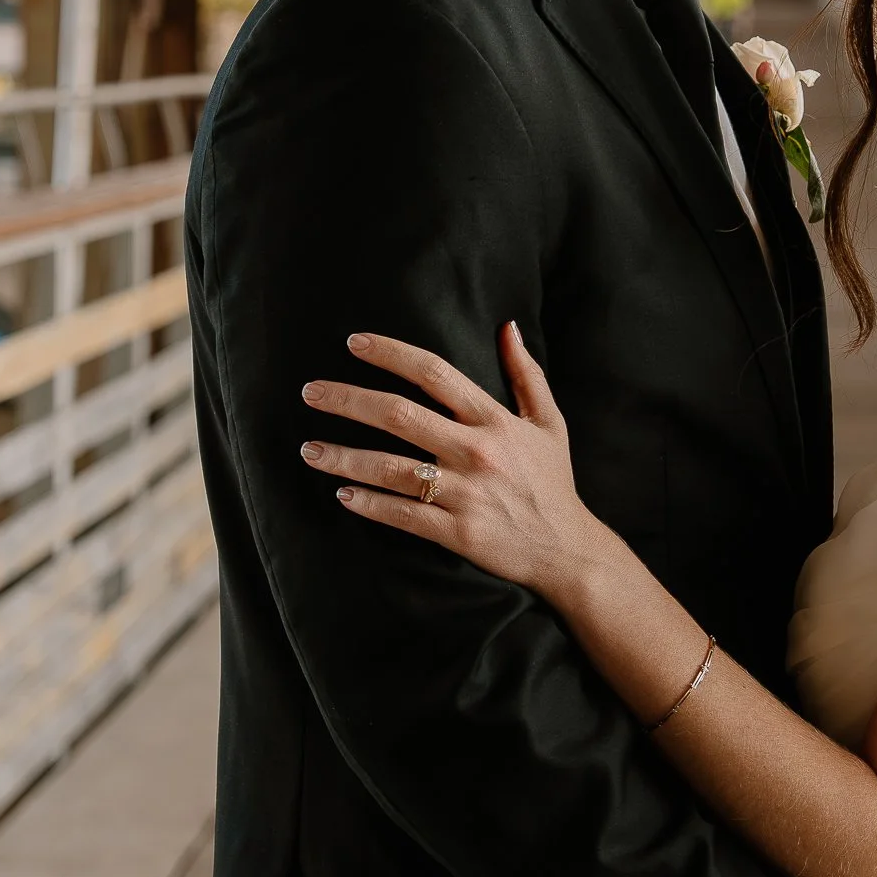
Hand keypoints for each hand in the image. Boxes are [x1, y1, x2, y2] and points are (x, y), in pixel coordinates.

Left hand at [301, 324, 611, 604]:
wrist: (567, 550)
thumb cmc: (553, 482)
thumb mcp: (549, 423)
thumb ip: (526, 374)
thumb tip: (508, 327)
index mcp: (494, 420)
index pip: (434, 373)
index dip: (391, 354)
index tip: (354, 342)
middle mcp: (477, 451)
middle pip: (399, 415)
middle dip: (348, 400)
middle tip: (310, 392)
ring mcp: (465, 493)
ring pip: (391, 468)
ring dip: (344, 457)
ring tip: (309, 449)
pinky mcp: (458, 532)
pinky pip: (403, 514)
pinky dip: (369, 504)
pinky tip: (342, 494)